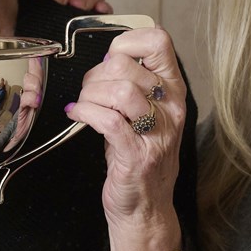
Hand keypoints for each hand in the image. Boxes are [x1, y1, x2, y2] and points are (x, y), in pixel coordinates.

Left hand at [65, 27, 185, 250]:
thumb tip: (106, 58)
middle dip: (95, 75)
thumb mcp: (144, 113)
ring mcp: (156, 133)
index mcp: (173, 91)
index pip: (159, 42)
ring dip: (89, 95)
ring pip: (118, 90)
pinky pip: (107, 120)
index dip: (126, 42)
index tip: (109, 59)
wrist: (145, 209)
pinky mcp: (136, 155)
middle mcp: (170, 109)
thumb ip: (131, 83)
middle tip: (89, 92)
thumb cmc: (139, 156)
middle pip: (126, 66)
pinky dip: (85, 113)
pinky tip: (77, 116)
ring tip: (84, 106)